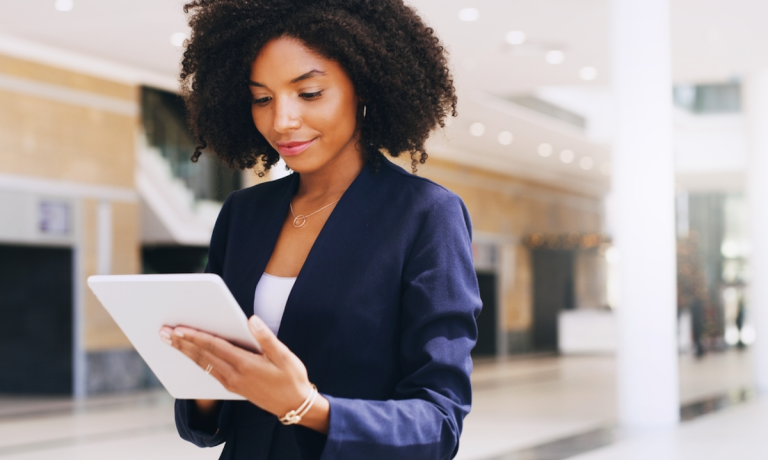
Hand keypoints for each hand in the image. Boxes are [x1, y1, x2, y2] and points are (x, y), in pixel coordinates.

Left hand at [159, 316, 329, 432]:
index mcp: (245, 364)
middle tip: (163, 332)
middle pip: (202, 356)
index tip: (178, 328)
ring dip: (185, 352)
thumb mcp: (284, 356)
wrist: (294, 405)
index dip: (195, 336)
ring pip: (202, 364)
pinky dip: (196, 361)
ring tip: (170, 341)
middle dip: (181, 343)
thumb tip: (251, 320)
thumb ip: (266, 338)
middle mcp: (234, 375)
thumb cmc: (292, 378)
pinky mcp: (232, 386)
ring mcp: (231, 383)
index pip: (214, 347)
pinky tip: (189, 355)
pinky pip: (209, 371)